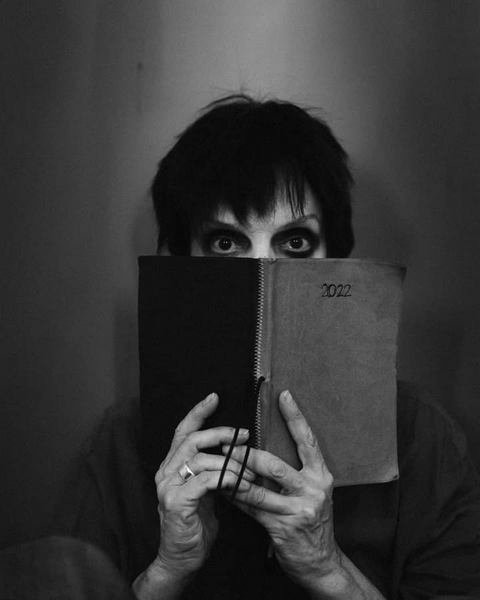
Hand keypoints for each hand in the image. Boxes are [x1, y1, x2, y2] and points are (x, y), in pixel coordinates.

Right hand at [152, 392, 252, 578]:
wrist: (182, 559)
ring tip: (249, 472)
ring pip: (200, 458)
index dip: (198, 412)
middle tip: (244, 435)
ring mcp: (167, 487)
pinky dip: (224, 478)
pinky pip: (203, 481)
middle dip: (220, 433)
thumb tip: (236, 449)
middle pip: (191, 439)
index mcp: (172, 465)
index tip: (215, 396)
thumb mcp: (206, 491)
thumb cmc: (197, 523)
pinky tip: (237, 482)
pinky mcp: (175, 503)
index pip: (182, 431)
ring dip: (229, 462)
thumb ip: (213, 469)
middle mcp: (165, 472)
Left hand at [222, 390, 339, 589]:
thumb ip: (294, 471)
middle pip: (274, 465)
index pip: (308, 440)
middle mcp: (313, 489)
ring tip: (219, 464)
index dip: (295, 417)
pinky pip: (252, 508)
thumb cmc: (312, 520)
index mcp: (321, 475)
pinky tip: (223, 489)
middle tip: (227, 442)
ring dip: (235, 476)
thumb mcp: (311, 492)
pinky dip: (235, 497)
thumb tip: (263, 447)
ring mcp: (298, 509)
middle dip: (246, 454)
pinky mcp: (282, 527)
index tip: (284, 394)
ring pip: (258, 488)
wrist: (321, 562)